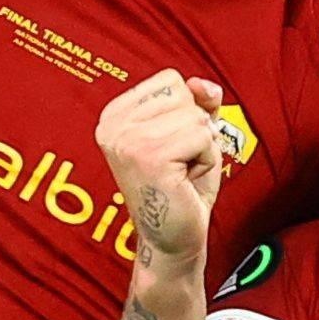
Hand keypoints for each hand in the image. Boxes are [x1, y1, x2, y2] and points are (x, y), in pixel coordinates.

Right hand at [97, 70, 225, 270]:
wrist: (174, 238)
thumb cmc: (183, 187)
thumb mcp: (193, 134)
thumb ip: (199, 102)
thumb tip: (204, 84)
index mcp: (115, 114)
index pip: (171, 80)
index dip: (186, 113)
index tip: (171, 147)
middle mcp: (113, 125)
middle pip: (184, 95)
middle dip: (196, 130)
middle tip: (178, 163)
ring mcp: (128, 141)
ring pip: (196, 117)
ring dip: (202, 148)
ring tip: (181, 173)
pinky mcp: (149, 157)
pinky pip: (202, 137)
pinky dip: (205, 160)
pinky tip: (184, 181)